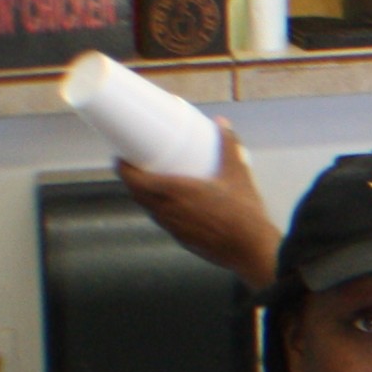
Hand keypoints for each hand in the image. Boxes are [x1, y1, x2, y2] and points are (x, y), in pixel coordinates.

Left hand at [112, 123, 280, 289]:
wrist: (251, 250)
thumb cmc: (242, 211)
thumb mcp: (237, 173)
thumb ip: (228, 145)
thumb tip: (222, 122)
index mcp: (174, 192)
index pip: (134, 181)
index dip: (123, 169)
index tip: (120, 159)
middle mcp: (167, 211)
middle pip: (138, 195)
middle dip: (133, 181)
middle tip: (137, 167)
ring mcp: (173, 228)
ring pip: (151, 210)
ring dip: (147, 197)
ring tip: (155, 185)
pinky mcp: (182, 240)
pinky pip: (165, 221)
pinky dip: (163, 210)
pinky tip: (177, 207)